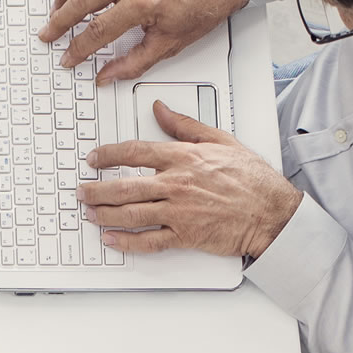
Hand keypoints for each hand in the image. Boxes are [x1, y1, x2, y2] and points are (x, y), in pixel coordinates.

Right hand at [37, 0, 251, 81]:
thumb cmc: (202, 5)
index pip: (96, 31)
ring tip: (54, 10)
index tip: (67, 57)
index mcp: (142, 3)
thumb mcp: (170, 43)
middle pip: (81, 0)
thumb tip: (107, 76)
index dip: (77, 48)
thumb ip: (133, 63)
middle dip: (60, 21)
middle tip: (48, 34)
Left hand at [79, 104, 302, 257]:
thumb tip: (160, 110)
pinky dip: (126, 242)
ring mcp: (179, 212)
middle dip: (97, 189)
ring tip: (88, 213)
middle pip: (125, 186)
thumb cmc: (251, 179)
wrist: (271, 212)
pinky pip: (148, 241)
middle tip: (81, 190)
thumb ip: (186, 125)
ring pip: (131, 214)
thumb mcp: (221, 140)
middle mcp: (177, 184)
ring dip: (104, 214)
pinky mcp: (184, 235)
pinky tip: (110, 240)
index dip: (108, 155)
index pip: (136, 152)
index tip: (94, 158)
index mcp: (184, 158)